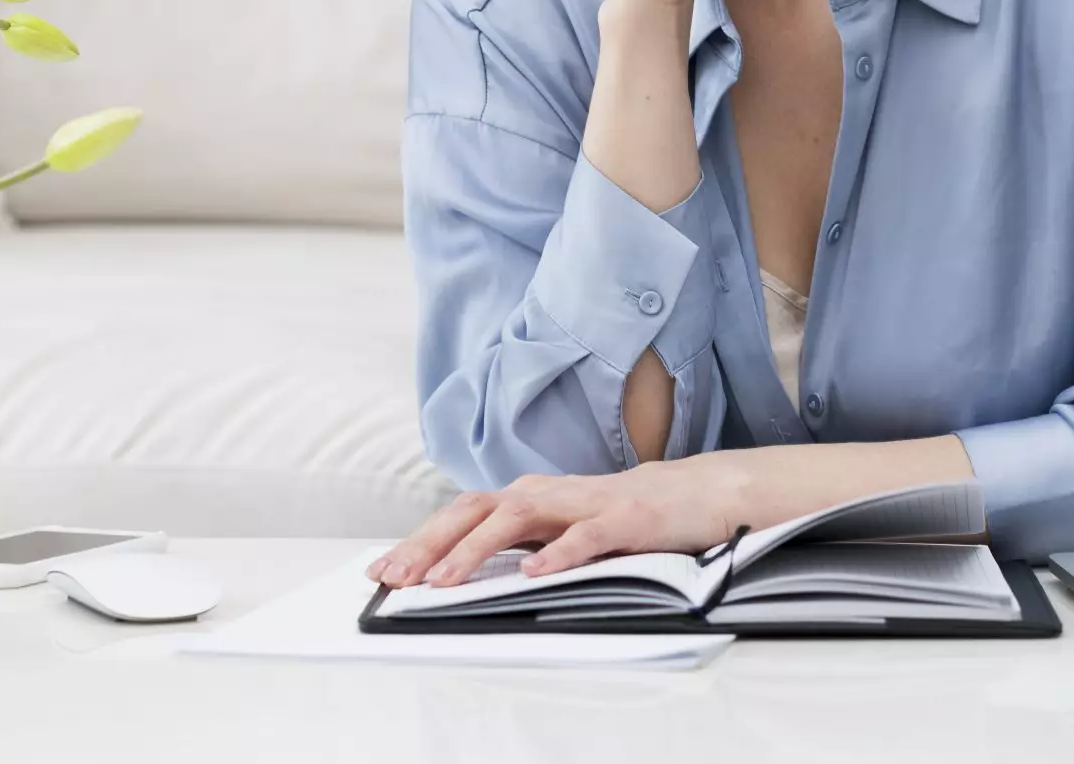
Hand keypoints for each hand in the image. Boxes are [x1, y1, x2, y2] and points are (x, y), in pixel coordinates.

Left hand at [367, 458, 751, 588]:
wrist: (693, 495)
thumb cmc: (619, 517)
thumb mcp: (559, 529)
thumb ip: (517, 544)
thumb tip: (457, 572)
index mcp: (529, 496)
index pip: (461, 514)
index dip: (419, 540)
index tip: (381, 570)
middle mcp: (547, 493)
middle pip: (476, 509)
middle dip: (431, 544)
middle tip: (397, 578)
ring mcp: (584, 503)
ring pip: (519, 518)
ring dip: (477, 549)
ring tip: (446, 581)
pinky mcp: (623, 520)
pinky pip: (585, 536)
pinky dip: (557, 554)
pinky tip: (534, 573)